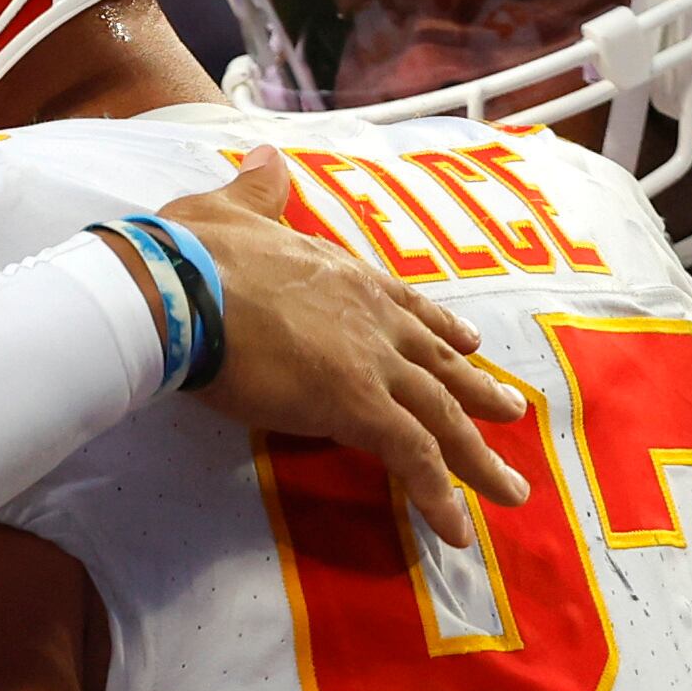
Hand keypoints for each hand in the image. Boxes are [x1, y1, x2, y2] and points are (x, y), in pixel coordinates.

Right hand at [145, 150, 527, 546]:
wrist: (179, 285)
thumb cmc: (192, 252)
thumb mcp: (231, 209)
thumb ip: (260, 191)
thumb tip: (270, 160)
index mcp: (345, 275)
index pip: (406, 307)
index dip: (439, 331)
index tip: (468, 345)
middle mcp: (372, 317)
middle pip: (439, 365)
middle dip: (478, 392)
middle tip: (512, 413)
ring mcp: (371, 362)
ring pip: (443, 417)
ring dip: (478, 459)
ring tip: (509, 492)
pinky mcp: (357, 405)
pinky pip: (414, 457)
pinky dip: (440, 496)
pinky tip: (457, 530)